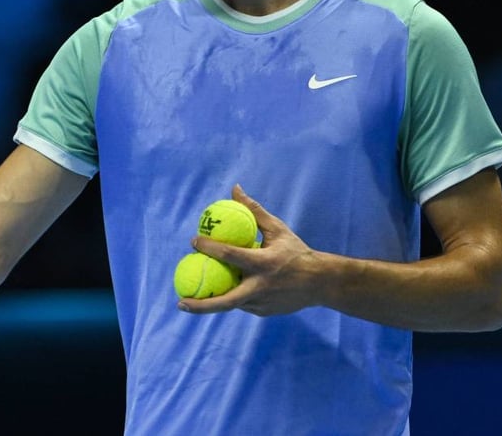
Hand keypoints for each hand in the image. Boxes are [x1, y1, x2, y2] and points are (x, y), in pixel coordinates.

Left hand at [180, 184, 323, 316]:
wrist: (321, 283)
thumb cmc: (296, 252)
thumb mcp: (277, 229)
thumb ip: (253, 211)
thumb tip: (235, 189)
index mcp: (263, 263)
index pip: (230, 255)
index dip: (209, 248)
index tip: (193, 241)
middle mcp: (260, 287)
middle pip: (225, 300)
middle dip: (200, 304)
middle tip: (180, 300)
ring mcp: (262, 303)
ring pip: (231, 303)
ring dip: (212, 300)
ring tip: (190, 298)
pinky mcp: (263, 312)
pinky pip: (242, 304)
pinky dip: (231, 297)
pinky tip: (218, 292)